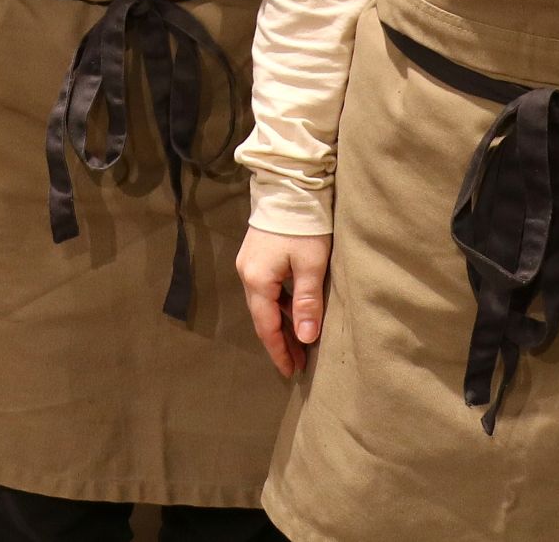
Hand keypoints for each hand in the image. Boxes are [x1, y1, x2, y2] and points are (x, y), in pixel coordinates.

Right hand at [237, 228, 332, 376]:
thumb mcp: (311, 265)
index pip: (266, 326)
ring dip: (281, 325)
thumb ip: (307, 302)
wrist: (289, 187)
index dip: (280, 351)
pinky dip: (279, 307)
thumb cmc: (303, 227)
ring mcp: (249, 264)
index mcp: (257, 280)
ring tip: (300, 343)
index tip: (293, 371)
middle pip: (262, 318)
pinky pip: (266, 291)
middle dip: (280, 342)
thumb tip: (306, 338)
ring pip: (264, 304)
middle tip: (299, 363)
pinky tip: (294, 313)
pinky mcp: (256, 255)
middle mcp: (247, 274)